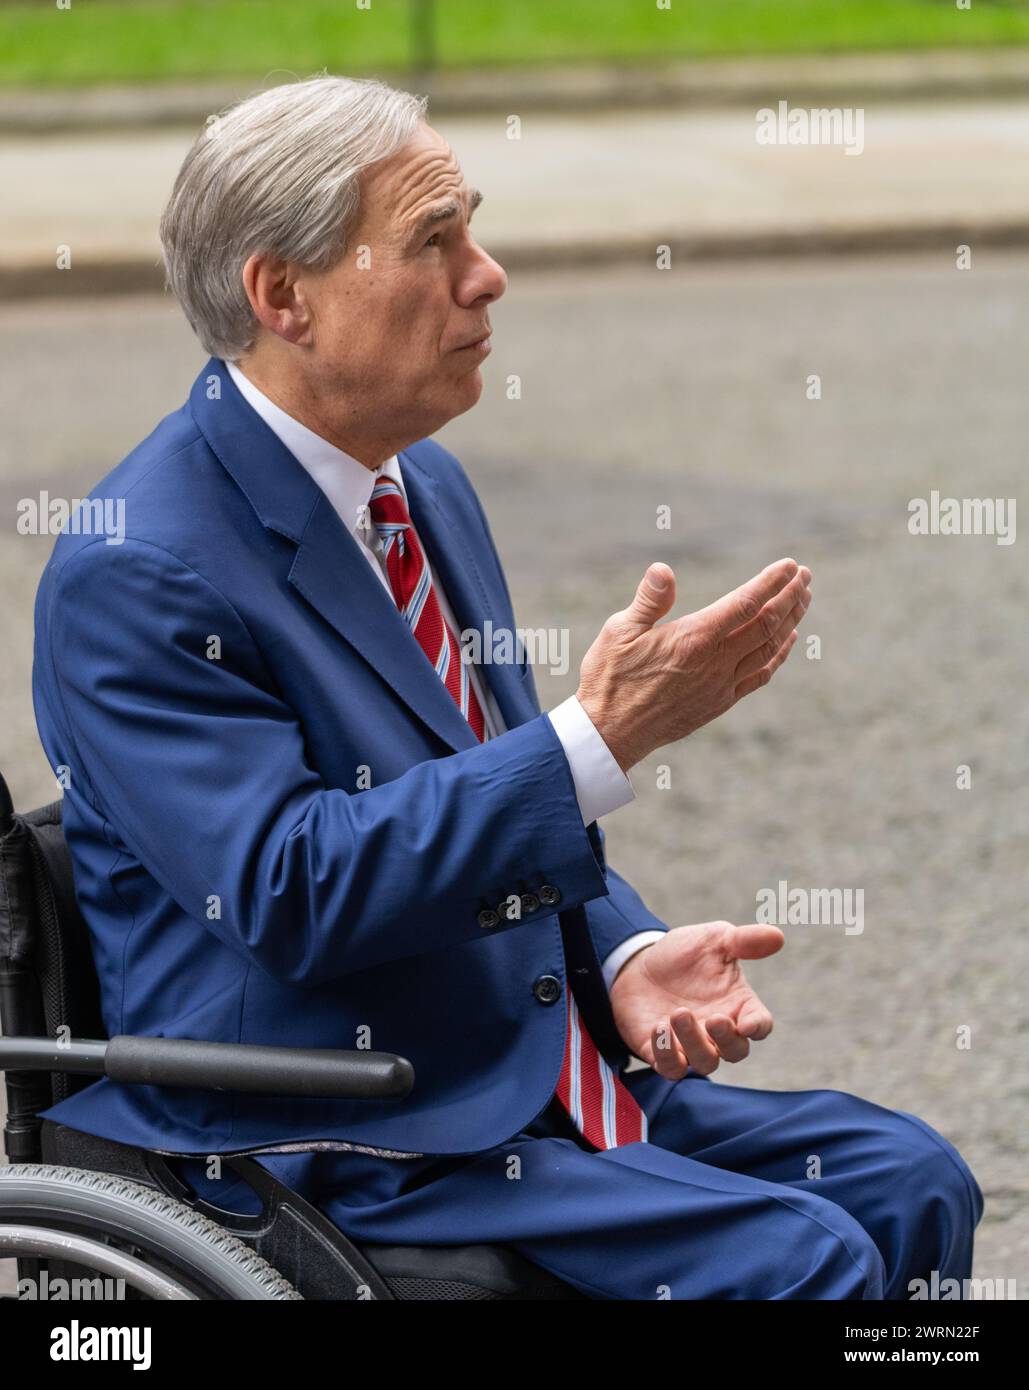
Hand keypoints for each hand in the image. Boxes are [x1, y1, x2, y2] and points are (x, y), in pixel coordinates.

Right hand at [577, 559, 810, 771]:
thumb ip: (648, 600)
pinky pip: (760, 674)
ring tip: (804, 598)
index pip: (745, 604)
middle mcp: (715, 662)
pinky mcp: (720, 702)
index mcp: (693, 639)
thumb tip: (664, 570)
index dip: (771, 582)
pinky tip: (788, 639)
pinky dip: (780, 654)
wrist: (610, 734)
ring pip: (770, 648)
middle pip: (767, 624)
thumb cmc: (609, 679)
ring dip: (791, 620)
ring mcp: (722, 685)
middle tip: (806, 575)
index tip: (790, 565)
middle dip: (790, 596)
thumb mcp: (618, 632)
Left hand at [608, 920, 783, 1078]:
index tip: (749, 1024)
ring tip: (677, 1013)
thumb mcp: (714, 939)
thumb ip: (744, 940)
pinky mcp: (661, 1053)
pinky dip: (666, 1055)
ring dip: (693, 1043)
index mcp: (739, 1005)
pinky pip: (670, 1068)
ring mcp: (690, 1045)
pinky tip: (658, 1028)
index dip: (758, 1027)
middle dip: (727, 1040)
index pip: (760, 1024)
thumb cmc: (685, 954)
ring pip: (705, 1063)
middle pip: (736, 1052)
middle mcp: (718, 1032)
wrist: (640, 964)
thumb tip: (777, 935)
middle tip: (713, 1019)